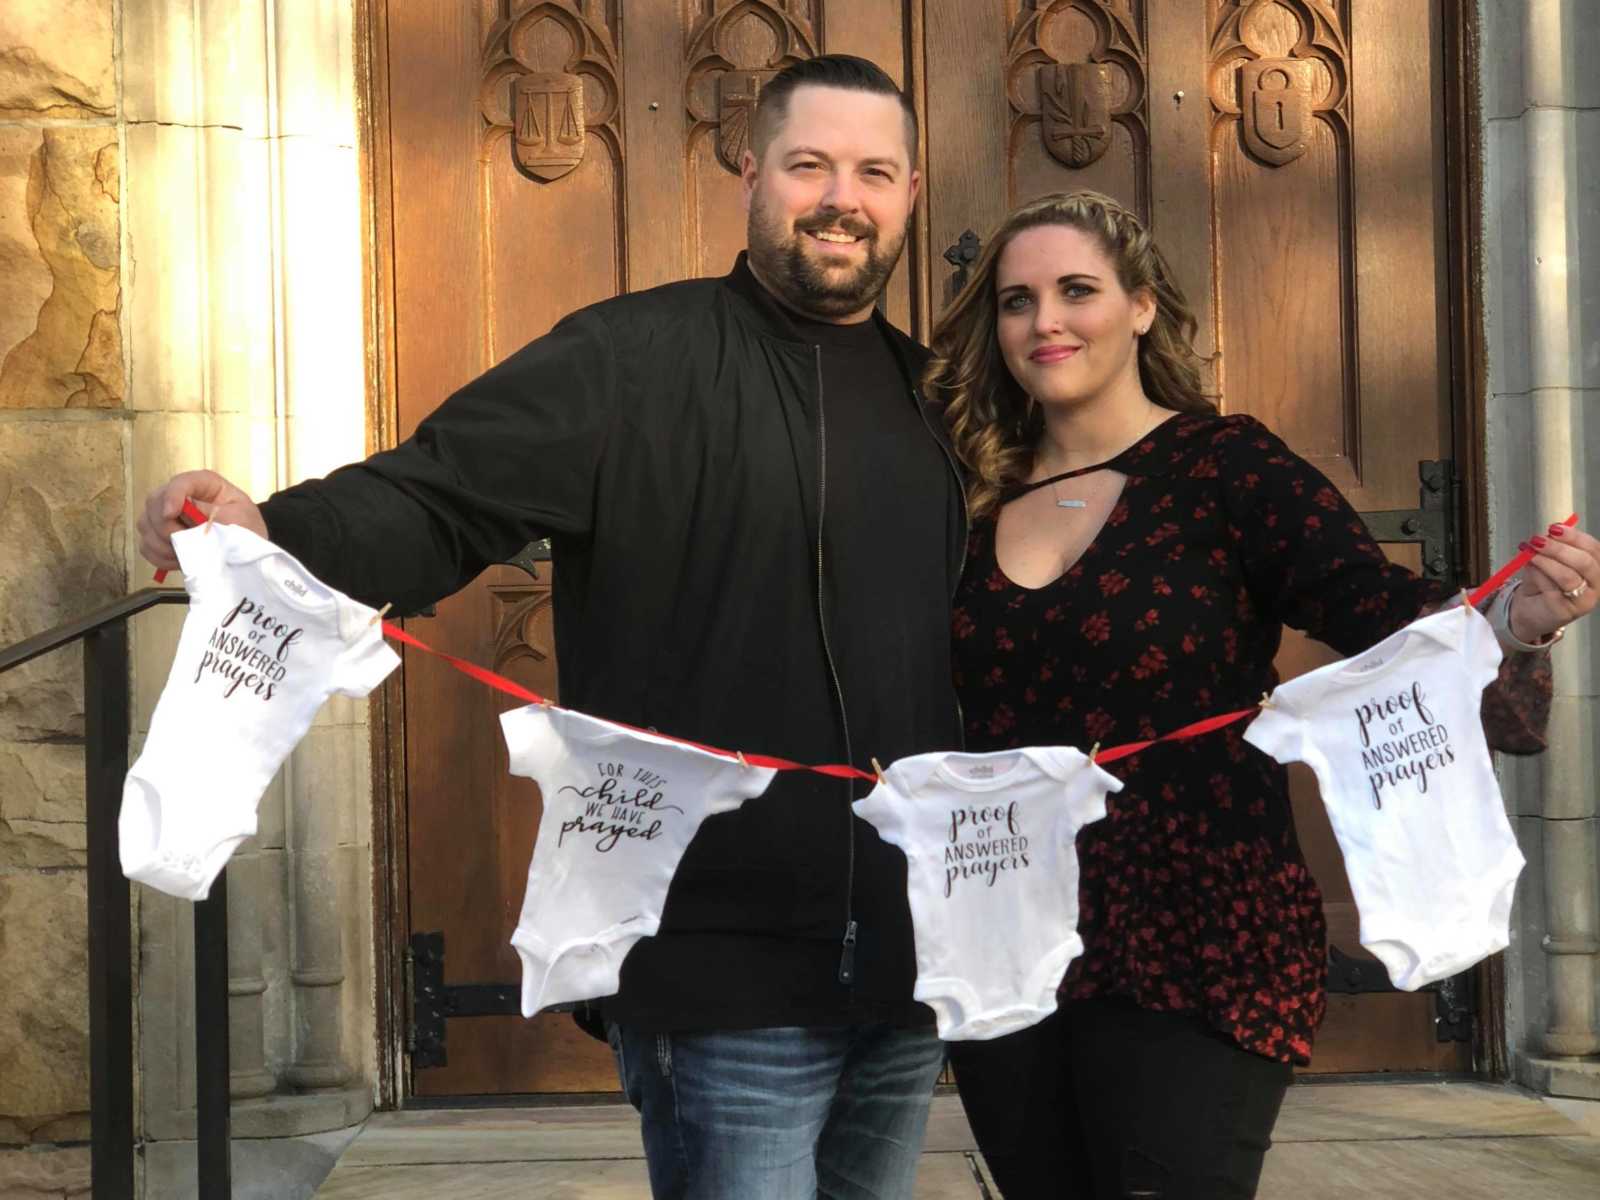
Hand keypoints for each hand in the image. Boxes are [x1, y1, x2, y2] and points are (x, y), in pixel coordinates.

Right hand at [137, 470, 266, 571]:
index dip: (172, 496)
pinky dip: (160, 557)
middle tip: (187, 543)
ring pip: (146, 526)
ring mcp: (165, 515)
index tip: (172, 514)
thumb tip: (186, 510)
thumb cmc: (246, 528)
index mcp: (204, 484)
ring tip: (188, 554)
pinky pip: (146, 546)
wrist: (246, 548)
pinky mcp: (158, 535)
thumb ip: (212, 513)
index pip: (180, 483)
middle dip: (166, 527)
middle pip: (154, 503)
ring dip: (163, 545)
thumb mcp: (239, 518)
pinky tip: (179, 561)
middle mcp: (179, 495)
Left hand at [1508, 522, 1599, 642]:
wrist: (1528, 612)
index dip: (1575, 536)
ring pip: (1569, 576)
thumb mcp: (1547, 563)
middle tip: (1538, 540)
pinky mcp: (1565, 611)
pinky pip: (1552, 589)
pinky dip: (1538, 574)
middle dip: (1559, 548)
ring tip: (1530, 553)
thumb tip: (1547, 534)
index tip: (1554, 528)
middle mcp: (1594, 585)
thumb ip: (1550, 550)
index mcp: (1594, 569)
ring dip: (1546, 561)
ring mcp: (1583, 600)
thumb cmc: (1541, 585)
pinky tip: (1529, 567)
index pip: (1593, 549)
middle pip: (1585, 562)